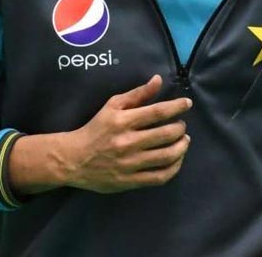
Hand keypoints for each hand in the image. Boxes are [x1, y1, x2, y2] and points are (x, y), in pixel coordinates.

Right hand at [61, 74, 191, 193]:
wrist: (74, 159)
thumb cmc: (96, 129)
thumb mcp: (112, 106)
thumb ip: (137, 94)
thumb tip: (158, 79)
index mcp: (123, 121)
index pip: (157, 112)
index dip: (176, 107)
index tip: (187, 104)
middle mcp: (127, 142)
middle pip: (166, 134)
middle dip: (180, 128)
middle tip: (181, 126)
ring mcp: (129, 164)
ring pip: (166, 156)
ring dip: (181, 147)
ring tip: (184, 141)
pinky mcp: (130, 181)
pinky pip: (160, 177)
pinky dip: (174, 168)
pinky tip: (177, 160)